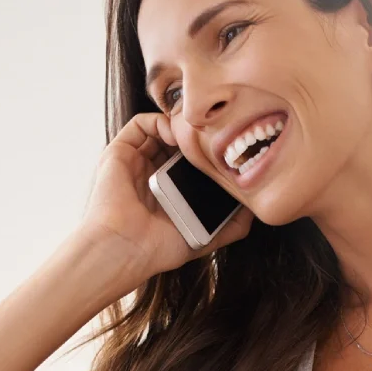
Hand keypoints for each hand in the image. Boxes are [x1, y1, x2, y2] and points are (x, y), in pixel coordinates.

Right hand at [80, 111, 254, 286]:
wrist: (128, 249)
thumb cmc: (159, 248)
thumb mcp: (205, 237)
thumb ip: (231, 226)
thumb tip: (253, 210)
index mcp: (168, 191)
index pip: (189, 161)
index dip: (205, 152)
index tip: (224, 151)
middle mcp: (150, 173)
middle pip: (176, 142)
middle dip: (195, 135)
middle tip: (214, 135)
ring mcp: (134, 162)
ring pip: (159, 129)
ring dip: (180, 125)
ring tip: (197, 133)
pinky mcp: (119, 153)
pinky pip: (139, 124)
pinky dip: (159, 121)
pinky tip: (176, 134)